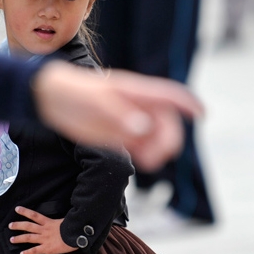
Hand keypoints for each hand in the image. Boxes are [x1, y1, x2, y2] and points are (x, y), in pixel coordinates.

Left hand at [9, 206, 75, 253]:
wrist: (76, 237)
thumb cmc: (72, 228)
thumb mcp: (64, 221)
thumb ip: (58, 220)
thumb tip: (59, 218)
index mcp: (48, 222)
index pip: (34, 215)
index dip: (25, 211)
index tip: (17, 209)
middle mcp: (44, 230)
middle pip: (28, 226)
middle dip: (18, 225)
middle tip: (10, 225)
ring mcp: (44, 239)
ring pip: (29, 238)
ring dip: (19, 239)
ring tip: (11, 240)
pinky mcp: (46, 249)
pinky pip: (35, 251)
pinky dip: (28, 253)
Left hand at [32, 62, 203, 171]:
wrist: (51, 98)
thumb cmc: (73, 91)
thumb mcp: (95, 102)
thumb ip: (119, 115)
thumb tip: (143, 128)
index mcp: (135, 92)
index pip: (168, 95)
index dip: (187, 103)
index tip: (202, 114)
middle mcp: (137, 107)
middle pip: (166, 122)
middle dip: (170, 137)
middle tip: (161, 154)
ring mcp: (129, 121)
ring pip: (155, 137)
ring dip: (159, 150)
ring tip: (149, 162)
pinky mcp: (118, 136)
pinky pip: (140, 147)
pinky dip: (147, 155)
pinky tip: (144, 161)